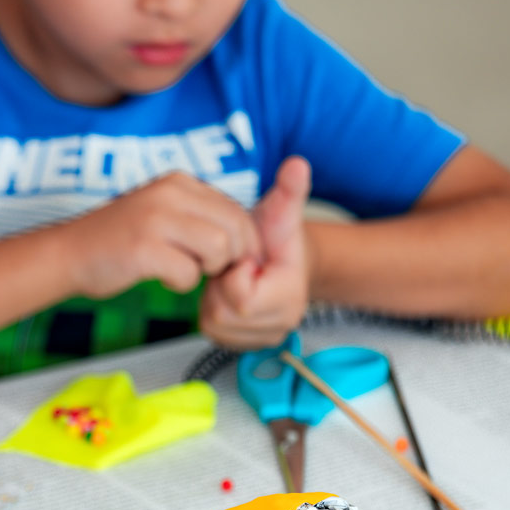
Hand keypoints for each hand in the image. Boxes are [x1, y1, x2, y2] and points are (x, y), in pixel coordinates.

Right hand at [60, 172, 260, 298]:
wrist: (68, 253)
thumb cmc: (119, 239)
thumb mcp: (162, 211)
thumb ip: (199, 216)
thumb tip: (245, 239)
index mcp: (179, 182)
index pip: (237, 210)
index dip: (243, 243)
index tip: (230, 263)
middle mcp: (170, 193)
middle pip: (235, 229)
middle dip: (231, 259)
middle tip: (211, 272)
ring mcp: (155, 219)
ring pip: (219, 250)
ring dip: (206, 270)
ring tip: (182, 270)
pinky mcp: (143, 249)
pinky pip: (189, 274)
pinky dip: (181, 284)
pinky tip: (161, 277)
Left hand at [199, 157, 311, 348]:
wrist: (283, 262)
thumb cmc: (278, 238)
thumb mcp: (281, 212)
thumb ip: (288, 191)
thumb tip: (297, 165)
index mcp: (290, 296)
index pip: (240, 297)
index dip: (233, 272)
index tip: (243, 258)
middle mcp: (280, 325)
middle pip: (222, 314)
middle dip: (220, 286)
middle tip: (233, 268)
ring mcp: (261, 339)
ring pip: (213, 324)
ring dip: (214, 297)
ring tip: (231, 277)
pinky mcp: (244, 344)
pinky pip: (212, 332)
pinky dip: (213, 310)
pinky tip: (226, 292)